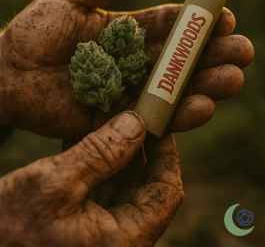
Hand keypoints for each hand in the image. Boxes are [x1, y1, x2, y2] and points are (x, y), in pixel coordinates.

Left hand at [0, 0, 253, 138]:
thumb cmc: (33, 32)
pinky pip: (153, 118)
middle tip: (242, 51)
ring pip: (175, 89)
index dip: (197, 23)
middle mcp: (135, 61)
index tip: (224, 17)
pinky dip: (178, 114)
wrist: (6, 72)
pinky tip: (202, 106)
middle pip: (181, 59)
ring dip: (205, 85)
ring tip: (232, 79)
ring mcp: (128, 90)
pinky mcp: (117, 118)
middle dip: (213, 55)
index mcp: (128, 31)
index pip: (170, 26)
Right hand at [0, 111, 183, 246]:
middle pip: (145, 186)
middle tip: (131, 112)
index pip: (165, 192)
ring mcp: (101, 233)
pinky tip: (88, 138)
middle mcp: (118, 241)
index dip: (166, 153)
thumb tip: (136, 122)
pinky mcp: (84, 225)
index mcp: (122, 242)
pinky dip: (98, 163)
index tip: (158, 122)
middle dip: (137, 147)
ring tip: (109, 118)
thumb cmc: (10, 228)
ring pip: (122, 184)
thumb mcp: (55, 182)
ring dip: (116, 151)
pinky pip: (101, 189)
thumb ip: (101, 152)